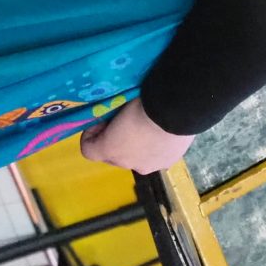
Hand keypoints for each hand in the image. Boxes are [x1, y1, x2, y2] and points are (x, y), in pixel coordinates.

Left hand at [79, 100, 194, 173]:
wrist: (177, 108)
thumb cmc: (142, 101)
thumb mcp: (118, 102)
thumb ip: (109, 113)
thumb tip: (110, 113)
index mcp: (109, 148)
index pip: (88, 150)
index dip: (91, 135)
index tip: (100, 121)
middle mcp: (126, 163)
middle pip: (113, 156)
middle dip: (115, 141)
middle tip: (124, 123)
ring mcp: (149, 165)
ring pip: (136, 158)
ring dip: (136, 146)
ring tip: (147, 127)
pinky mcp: (168, 162)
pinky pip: (155, 156)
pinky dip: (155, 147)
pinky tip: (163, 131)